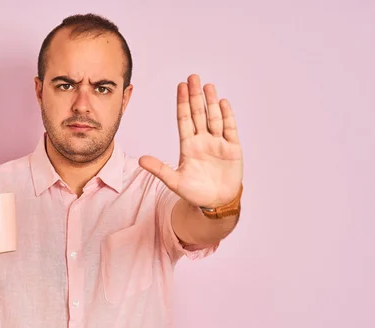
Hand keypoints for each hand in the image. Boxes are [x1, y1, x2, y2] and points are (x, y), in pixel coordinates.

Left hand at [139, 74, 242, 207]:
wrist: (216, 203)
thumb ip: (160, 169)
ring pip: (214, 118)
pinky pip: (230, 129)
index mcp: (188, 146)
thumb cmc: (195, 193)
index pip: (184, 119)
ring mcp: (218, 143)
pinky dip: (227, 116)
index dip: (182, 103)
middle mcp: (203, 140)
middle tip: (193, 77)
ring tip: (208, 86)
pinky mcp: (232, 149)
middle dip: (195, 96)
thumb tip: (141, 160)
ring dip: (211, 102)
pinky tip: (223, 103)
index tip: (180, 87)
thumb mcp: (175, 182)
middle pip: (198, 114)